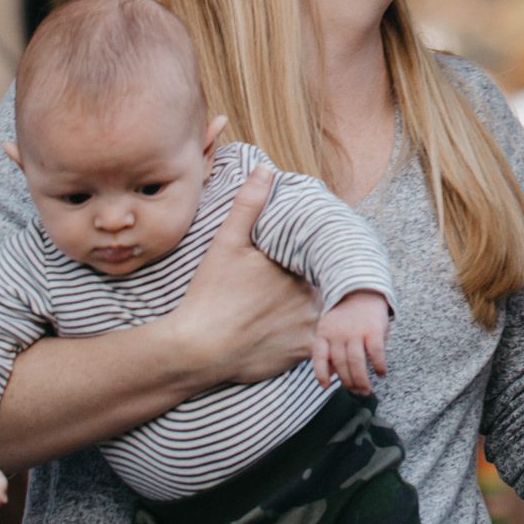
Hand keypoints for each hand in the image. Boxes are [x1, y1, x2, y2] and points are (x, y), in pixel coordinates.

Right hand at [164, 164, 318, 387]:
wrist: (195, 349)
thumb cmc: (211, 294)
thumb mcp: (227, 244)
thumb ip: (249, 205)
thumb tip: (266, 169)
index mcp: (300, 268)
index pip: (325, 257)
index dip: (321, 254)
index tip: (313, 253)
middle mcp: (312, 298)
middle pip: (328, 284)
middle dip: (320, 280)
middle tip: (298, 280)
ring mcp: (308, 328)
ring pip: (326, 313)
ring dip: (318, 308)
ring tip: (296, 304)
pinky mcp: (300, 354)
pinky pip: (318, 343)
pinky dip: (310, 335)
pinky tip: (290, 328)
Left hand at [312, 288, 391, 395]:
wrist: (363, 289)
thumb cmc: (346, 315)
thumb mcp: (331, 328)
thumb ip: (330, 350)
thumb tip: (330, 375)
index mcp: (324, 333)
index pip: (318, 357)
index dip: (321, 374)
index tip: (326, 387)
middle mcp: (338, 334)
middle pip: (341, 364)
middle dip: (348, 382)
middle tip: (356, 392)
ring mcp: (356, 332)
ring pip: (356, 362)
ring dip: (361, 380)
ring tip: (366, 390)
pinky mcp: (373, 330)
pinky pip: (376, 353)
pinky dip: (379, 365)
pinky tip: (382, 373)